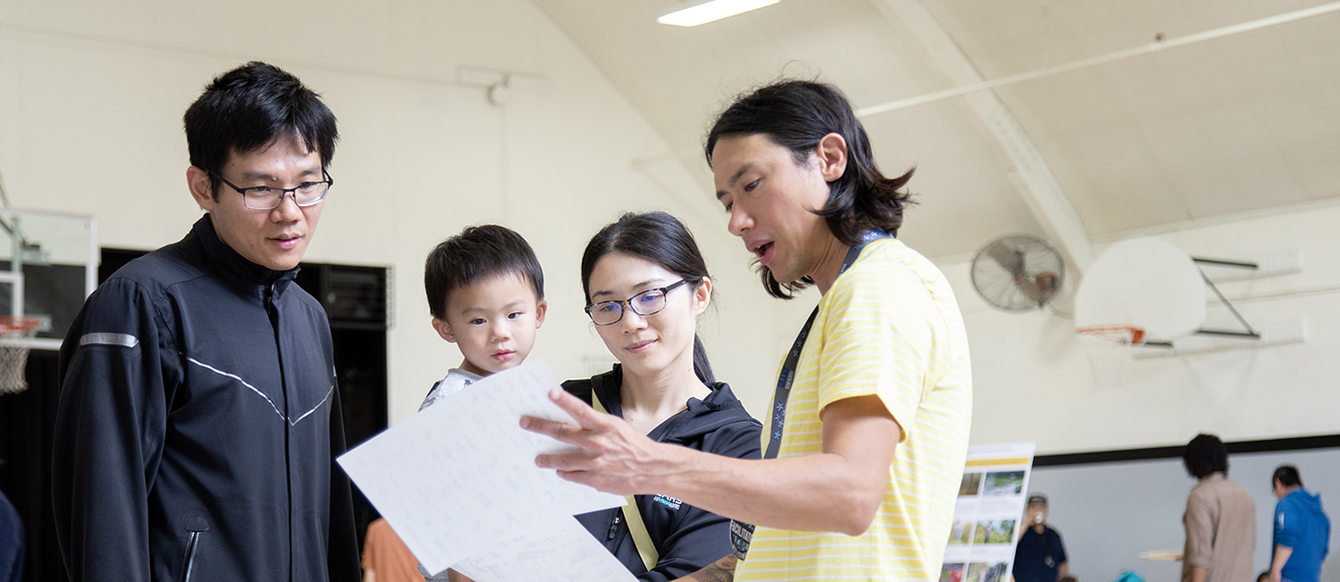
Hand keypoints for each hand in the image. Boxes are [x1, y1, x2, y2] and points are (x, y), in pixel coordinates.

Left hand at [521, 387, 664, 494]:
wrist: (653, 468)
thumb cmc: (636, 447)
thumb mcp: (617, 427)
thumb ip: (595, 426)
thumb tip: (575, 423)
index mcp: (605, 426)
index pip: (580, 410)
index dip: (564, 400)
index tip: (550, 393)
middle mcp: (598, 443)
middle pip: (562, 433)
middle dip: (540, 427)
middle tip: (526, 424)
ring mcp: (595, 462)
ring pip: (562, 460)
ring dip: (547, 458)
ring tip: (538, 458)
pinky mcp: (595, 479)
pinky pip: (573, 476)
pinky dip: (564, 473)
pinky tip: (559, 471)